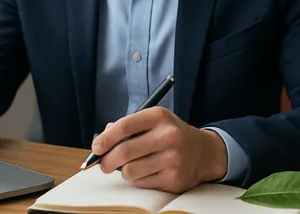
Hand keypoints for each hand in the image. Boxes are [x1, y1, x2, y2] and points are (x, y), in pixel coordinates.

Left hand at [90, 107, 227, 192]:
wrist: (203, 152)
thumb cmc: (170, 135)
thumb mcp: (152, 121)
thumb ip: (127, 127)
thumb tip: (101, 140)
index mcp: (159, 116)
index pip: (124, 126)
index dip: (105, 139)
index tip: (96, 147)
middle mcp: (168, 136)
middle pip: (124, 152)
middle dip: (107, 161)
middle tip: (104, 164)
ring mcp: (173, 159)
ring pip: (130, 171)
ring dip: (124, 171)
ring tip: (131, 166)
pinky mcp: (175, 179)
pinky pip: (142, 183)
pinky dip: (138, 180)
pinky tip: (147, 172)